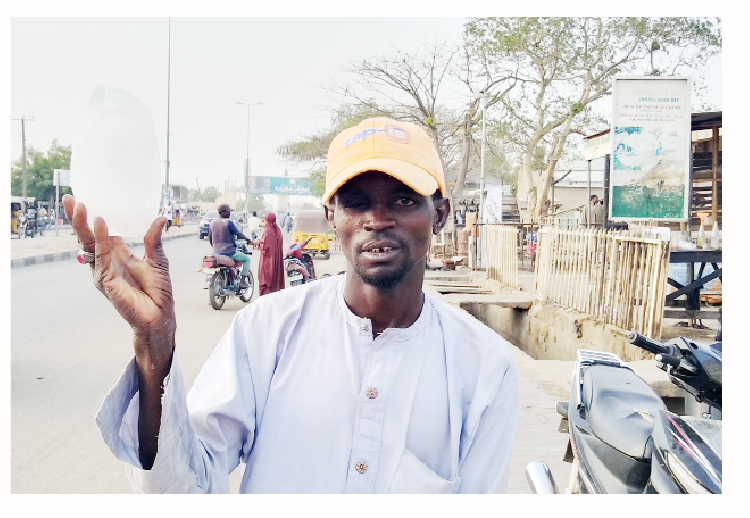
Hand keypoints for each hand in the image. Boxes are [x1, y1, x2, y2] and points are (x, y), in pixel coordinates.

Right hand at [62, 194, 175, 370]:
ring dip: (84, 226)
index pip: (101, 233)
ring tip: (81, 207)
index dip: (93, 218)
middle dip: (78, 219)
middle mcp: (109, 262)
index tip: (86, 199)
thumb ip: (154, 240)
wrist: (160, 316)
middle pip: (88, 237)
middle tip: (71, 199)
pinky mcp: (106, 280)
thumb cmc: (159, 292)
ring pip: (89, 245)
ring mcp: (104, 271)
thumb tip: (159, 218)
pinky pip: (101, 257)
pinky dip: (99, 240)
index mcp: (119, 255)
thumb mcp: (158, 260)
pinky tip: (99, 224)